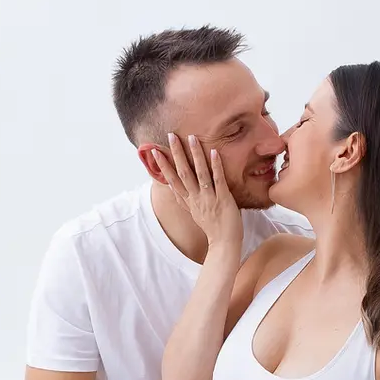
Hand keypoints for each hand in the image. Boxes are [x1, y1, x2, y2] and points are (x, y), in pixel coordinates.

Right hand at [155, 133, 242, 250]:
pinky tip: (213, 152)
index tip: (155, 151)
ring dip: (195, 155)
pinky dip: (215, 166)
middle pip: (183, 173)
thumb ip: (184, 200)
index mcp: (188, 201)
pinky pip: (218, 180)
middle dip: (176, 154)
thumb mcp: (194, 213)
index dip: (163, 166)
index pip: (172, 180)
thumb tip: (173, 189)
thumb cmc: (212, 227)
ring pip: (200, 174)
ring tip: (191, 138)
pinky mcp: (224, 199)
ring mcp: (209, 199)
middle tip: (170, 136)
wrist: (225, 244)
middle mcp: (196, 199)